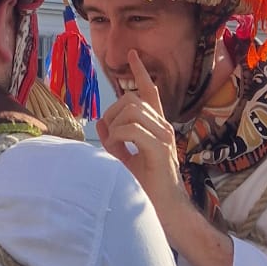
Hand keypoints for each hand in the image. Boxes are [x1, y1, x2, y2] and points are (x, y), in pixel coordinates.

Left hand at [95, 51, 187, 221]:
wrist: (167, 211)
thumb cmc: (147, 187)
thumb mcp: (124, 159)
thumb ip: (113, 139)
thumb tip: (100, 122)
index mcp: (156, 127)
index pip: (150, 92)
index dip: (141, 72)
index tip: (133, 54)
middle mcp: (162, 128)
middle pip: (132, 100)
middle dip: (113, 111)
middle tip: (109, 135)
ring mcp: (163, 138)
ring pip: (131, 111)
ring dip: (115, 125)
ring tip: (116, 146)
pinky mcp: (159, 150)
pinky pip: (132, 130)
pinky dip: (118, 136)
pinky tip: (118, 149)